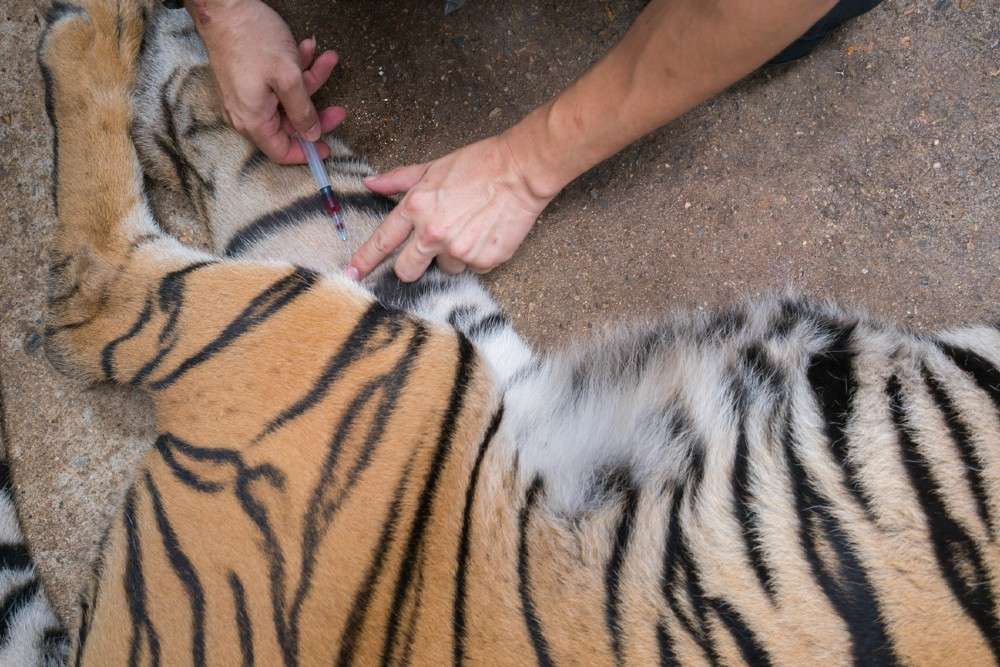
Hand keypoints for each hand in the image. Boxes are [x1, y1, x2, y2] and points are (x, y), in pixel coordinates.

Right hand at [190, 0, 345, 163]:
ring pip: (288, 100)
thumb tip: (312, 135)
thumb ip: (303, 111)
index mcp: (254, 120)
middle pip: (290, 125)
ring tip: (328, 58)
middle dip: (316, 112)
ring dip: (310, 80)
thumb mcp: (288, 78)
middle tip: (340, 108)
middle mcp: (247, 113)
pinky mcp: (250, 79)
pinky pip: (277, 84)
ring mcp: (248, 96)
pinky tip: (308, 48)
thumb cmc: (253, 40)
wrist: (224, 6)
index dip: (307, 152)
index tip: (327, 147)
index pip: (282, 152)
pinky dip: (295, 70)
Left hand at [347, 134, 552, 281]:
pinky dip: (477, 255)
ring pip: (445, 268)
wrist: (520, 171)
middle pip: (406, 270)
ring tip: (471, 227)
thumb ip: (399, 180)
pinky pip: (472, 268)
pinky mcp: (483, 260)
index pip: (382, 241)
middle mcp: (433, 234)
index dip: (364, 260)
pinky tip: (487, 232)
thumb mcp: (432, 167)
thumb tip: (370, 183)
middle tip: (430, 248)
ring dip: (453, 255)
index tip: (352, 274)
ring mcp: (459, 250)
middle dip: (412, 265)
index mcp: (416, 208)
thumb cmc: (479, 164)